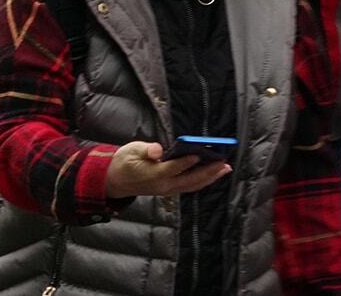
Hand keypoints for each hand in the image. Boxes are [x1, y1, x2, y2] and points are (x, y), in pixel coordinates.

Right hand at [104, 141, 231, 198]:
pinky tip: (212, 173)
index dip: (187, 161)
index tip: (200, 153)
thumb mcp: (131, 151)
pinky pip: (190, 186)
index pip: (173, 168)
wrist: (116, 180)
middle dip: (208, 171)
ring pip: (193, 185)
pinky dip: (203, 180)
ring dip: (210, 177)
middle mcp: (164, 185)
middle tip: (224, 162)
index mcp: (153, 174)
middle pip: (190, 179)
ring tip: (225, 168)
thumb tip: (157, 150)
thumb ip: (146, 150)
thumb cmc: (124, 162)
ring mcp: (168, 190)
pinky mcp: (170, 190)